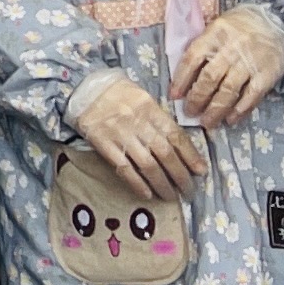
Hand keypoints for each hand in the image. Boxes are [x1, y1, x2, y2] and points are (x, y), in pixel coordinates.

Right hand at [69, 69, 206, 201]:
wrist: (82, 87)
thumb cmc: (117, 92)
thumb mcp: (143, 97)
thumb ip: (159, 118)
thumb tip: (180, 144)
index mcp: (150, 108)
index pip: (176, 136)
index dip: (191, 156)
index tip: (201, 171)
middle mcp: (138, 122)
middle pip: (165, 154)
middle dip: (180, 176)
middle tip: (189, 191)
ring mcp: (120, 134)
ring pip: (147, 164)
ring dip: (162, 184)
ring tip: (171, 197)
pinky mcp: (103, 144)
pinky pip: (124, 167)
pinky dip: (137, 183)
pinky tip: (147, 194)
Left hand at [171, 5, 283, 128]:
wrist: (274, 22)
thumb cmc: (238, 28)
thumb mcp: (216, 28)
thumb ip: (203, 48)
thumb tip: (183, 79)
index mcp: (214, 35)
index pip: (192, 58)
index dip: (181, 79)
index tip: (174, 96)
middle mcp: (231, 49)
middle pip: (210, 77)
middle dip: (197, 99)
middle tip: (190, 113)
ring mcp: (250, 63)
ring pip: (229, 90)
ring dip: (216, 109)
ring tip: (207, 122)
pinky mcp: (267, 74)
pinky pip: (251, 96)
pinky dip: (240, 110)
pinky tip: (231, 119)